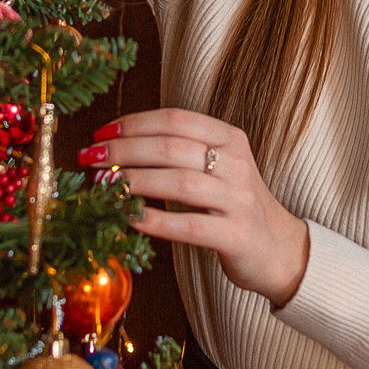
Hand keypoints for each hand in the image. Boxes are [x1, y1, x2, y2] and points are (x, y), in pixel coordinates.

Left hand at [87, 110, 310, 307]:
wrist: (278, 248)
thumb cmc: (233, 204)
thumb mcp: (217, 167)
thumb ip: (178, 154)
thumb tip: (116, 148)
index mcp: (230, 138)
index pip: (176, 119)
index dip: (134, 123)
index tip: (101, 133)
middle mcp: (237, 163)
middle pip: (171, 147)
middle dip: (124, 150)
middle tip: (90, 157)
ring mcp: (239, 199)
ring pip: (178, 183)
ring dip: (134, 182)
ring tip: (104, 186)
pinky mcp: (236, 234)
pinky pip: (189, 225)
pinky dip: (156, 221)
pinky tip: (130, 219)